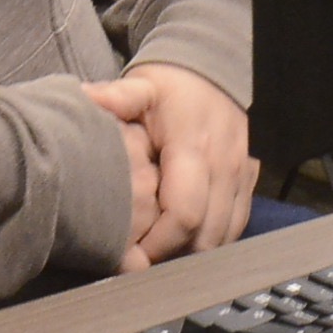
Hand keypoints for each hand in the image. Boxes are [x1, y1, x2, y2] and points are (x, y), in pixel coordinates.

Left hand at [83, 62, 257, 265]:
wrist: (214, 69)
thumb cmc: (171, 85)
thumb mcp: (142, 86)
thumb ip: (116, 97)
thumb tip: (83, 98)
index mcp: (193, 147)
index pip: (183, 215)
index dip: (158, 244)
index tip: (131, 255)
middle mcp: (224, 166)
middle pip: (206, 236)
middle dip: (174, 256)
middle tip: (143, 263)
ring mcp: (241, 175)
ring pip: (225, 236)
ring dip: (195, 252)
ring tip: (162, 255)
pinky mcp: (250, 180)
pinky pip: (237, 224)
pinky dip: (214, 239)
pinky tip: (188, 241)